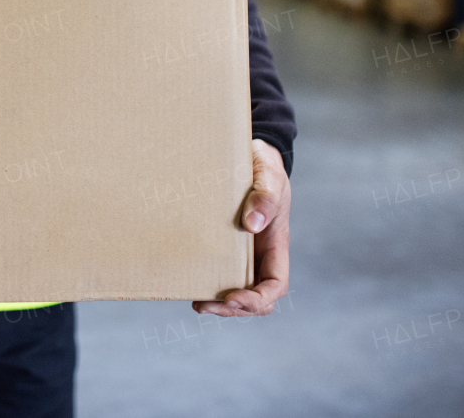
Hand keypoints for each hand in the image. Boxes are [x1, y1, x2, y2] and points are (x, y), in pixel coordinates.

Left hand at [193, 139, 289, 316]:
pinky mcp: (222, 245)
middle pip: (255, 297)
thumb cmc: (263, 166)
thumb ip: (265, 197)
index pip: (275, 285)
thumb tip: (252, 225)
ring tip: (197, 303)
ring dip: (218, 303)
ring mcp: (241, 252)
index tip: (233, 297)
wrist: (249, 155)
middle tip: (203, 305)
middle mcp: (260, 254)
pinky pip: (217, 271)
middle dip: (233, 308)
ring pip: (235, 289)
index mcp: (275, 244)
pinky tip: (188, 282)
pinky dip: (206, 282)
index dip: (257, 300)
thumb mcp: (269, 175)